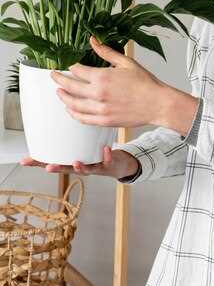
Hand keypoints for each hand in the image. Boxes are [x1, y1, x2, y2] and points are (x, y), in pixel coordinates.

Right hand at [19, 145, 140, 179]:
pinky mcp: (108, 164)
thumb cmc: (94, 152)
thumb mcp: (80, 144)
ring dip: (80, 167)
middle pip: (66, 168)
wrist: (116, 164)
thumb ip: (70, 135)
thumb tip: (61, 115)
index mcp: (71, 159)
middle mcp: (80, 165)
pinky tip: (105, 149)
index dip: (38, 162)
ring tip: (76, 162)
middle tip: (48, 167)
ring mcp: (94, 166)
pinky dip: (106, 155)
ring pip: (86, 169)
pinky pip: (107, 161)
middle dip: (57, 168)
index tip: (25, 161)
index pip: (51, 161)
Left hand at [50, 35, 172, 128]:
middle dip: (59, 80)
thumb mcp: (126, 62)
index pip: (77, 70)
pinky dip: (73, 113)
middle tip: (54, 76)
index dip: (69, 65)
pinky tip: (71, 109)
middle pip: (70, 87)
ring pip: (73, 105)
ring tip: (60, 92)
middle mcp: (98, 94)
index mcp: (102, 77)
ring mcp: (99, 109)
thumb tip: (93, 41)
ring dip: (63, 97)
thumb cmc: (145, 83)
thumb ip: (106, 52)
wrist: (157, 103)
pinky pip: (82, 118)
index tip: (66, 63)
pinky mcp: (103, 121)